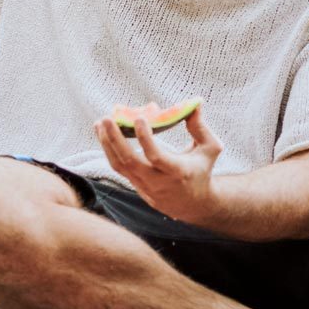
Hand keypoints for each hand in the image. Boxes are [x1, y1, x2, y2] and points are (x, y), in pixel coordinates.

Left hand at [94, 104, 222, 225]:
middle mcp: (158, 181)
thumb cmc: (202, 170)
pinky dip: (108, 150)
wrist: (194, 205)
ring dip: (107, 143)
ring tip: (99, 123)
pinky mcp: (136, 185)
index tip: (138, 118)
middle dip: (115, 139)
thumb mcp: (209, 149)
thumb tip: (195, 103)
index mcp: (178, 172)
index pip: (156, 157)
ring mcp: (144, 185)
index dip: (145, 138)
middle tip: (107, 118)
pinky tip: (103, 133)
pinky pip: (118, 167)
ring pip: (119, 165)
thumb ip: (200, 127)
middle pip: (130, 162)